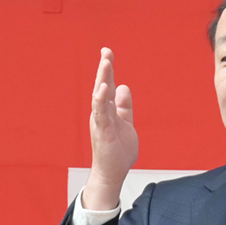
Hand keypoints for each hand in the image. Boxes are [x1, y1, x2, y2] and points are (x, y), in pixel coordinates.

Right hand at [81, 48, 137, 211]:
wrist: (112, 172)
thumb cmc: (117, 150)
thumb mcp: (126, 122)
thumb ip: (124, 106)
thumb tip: (123, 87)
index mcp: (108, 109)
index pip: (107, 85)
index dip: (108, 68)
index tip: (107, 52)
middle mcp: (102, 113)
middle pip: (102, 86)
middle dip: (104, 69)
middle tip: (106, 52)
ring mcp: (101, 121)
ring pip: (99, 96)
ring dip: (102, 79)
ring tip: (105, 63)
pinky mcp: (102, 131)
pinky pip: (101, 113)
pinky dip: (101, 99)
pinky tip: (104, 87)